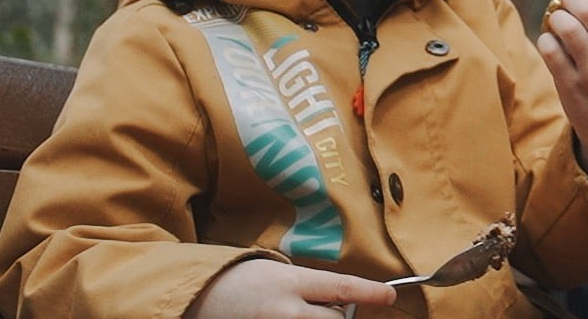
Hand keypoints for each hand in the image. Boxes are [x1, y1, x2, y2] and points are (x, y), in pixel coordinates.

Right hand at [185, 258, 393, 317]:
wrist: (197, 296)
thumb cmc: (240, 281)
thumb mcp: (277, 273)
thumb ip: (308, 286)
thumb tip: (341, 300)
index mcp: (290, 283)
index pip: (342, 288)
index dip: (370, 293)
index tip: (390, 296)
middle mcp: (286, 310)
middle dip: (337, 317)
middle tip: (321, 310)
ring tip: (298, 313)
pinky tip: (288, 318)